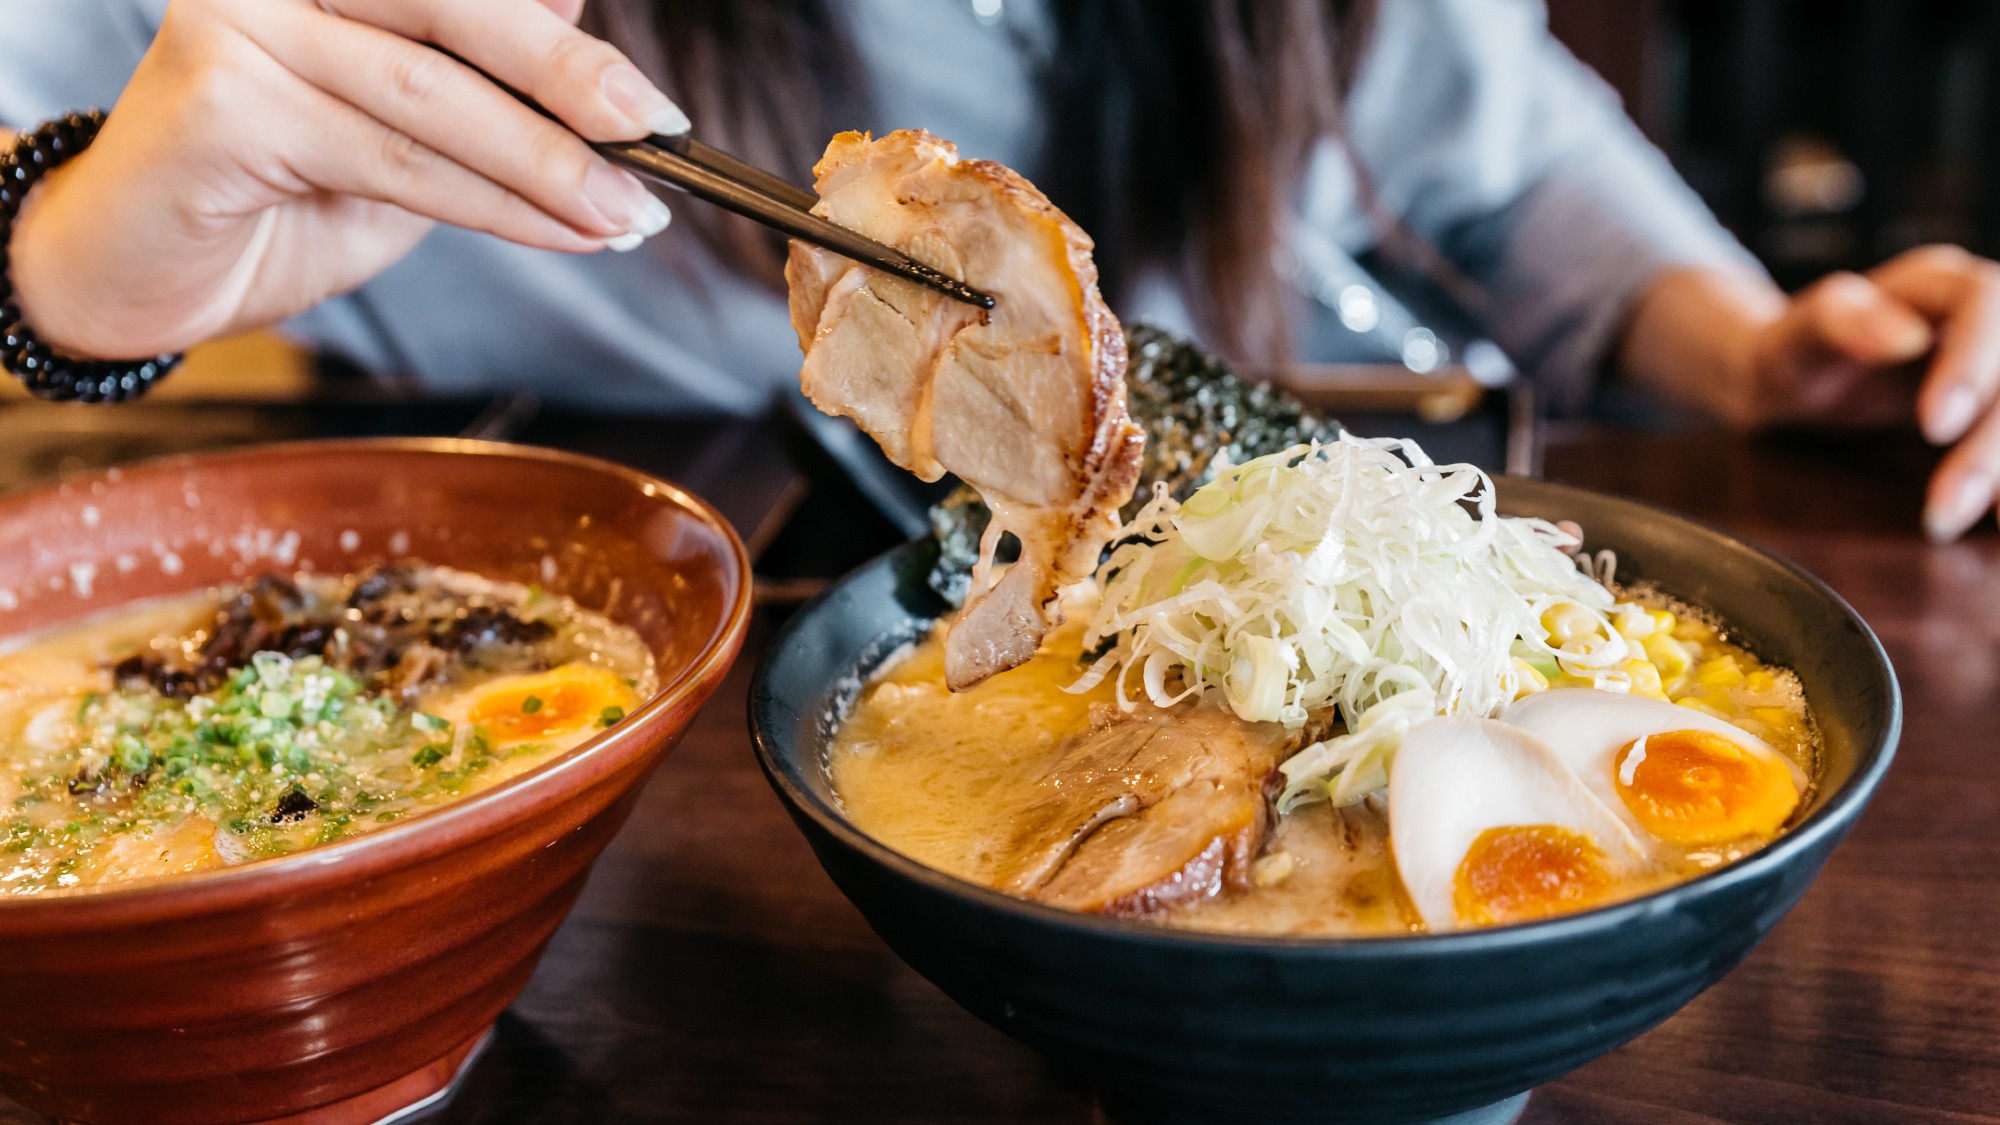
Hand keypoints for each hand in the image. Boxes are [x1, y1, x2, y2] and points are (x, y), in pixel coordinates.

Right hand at [8, 0, 687, 361]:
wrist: (142, 275)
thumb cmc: (273, 197)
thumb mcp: (403, 126)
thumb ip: (477, 73)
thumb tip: (579, 15)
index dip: (565, 35)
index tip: (656, 97)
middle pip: (458, 11)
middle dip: (575, 80)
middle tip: (660, 135)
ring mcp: (241, 23)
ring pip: (435, 96)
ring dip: (550, 165)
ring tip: (628, 213)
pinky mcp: (223, 100)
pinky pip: (395, 159)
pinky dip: (495, 204)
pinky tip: (563, 230)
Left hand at [1746, 245, 1999, 540]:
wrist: (1795, 385)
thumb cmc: (1791, 356)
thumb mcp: (1793, 342)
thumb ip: (1835, 326)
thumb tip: (1904, 339)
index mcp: (1939, 284)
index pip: (1984, 303)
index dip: (1971, 363)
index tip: (1933, 428)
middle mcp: (1986, 318)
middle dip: (1989, 448)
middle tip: (1941, 513)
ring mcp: (1999, 365)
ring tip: (1965, 525)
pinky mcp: (1998, 410)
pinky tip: (1998, 524)